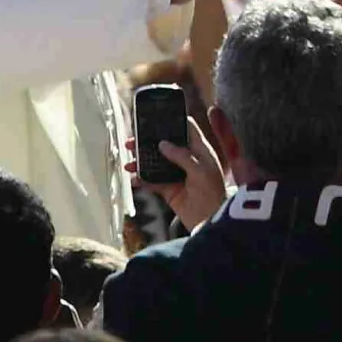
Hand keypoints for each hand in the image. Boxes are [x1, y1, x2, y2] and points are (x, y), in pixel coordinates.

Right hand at [141, 117, 228, 232]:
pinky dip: (141, 179)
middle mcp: (187, 160)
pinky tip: (134, 178)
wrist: (210, 223)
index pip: (186, 129)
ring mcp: (176, 175)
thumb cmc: (213, 194)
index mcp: (199, 151)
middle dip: (148, 142)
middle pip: (165, 145)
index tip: (156, 118)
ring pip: (155, 162)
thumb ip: (182, 156)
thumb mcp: (201, 171)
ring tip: (129, 163)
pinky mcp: (169, 190)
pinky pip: (151, 181)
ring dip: (141, 161)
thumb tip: (163, 144)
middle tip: (132, 141)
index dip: (172, 122)